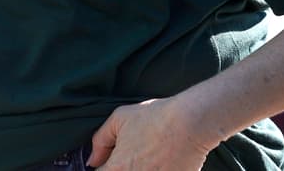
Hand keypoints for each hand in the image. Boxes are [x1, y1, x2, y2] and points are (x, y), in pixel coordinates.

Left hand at [88, 98, 213, 169]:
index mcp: (117, 168)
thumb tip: (92, 159)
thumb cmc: (156, 117)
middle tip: (133, 156)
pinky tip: (161, 161)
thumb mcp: (120, 118)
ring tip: (148, 157)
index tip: (109, 162)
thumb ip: (100, 140)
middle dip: (121, 168)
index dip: (104, 167)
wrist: (190, 123)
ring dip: (140, 168)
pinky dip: (156, 170)